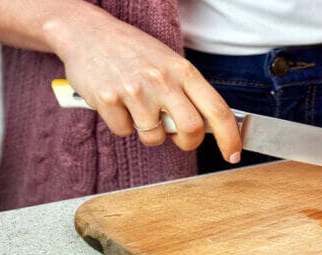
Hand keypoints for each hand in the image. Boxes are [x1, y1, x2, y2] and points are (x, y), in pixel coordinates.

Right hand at [44, 9, 240, 162]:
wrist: (88, 33)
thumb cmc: (133, 52)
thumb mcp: (169, 63)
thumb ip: (188, 92)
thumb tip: (207, 127)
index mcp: (183, 71)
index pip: (218, 110)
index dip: (230, 137)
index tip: (233, 154)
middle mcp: (162, 80)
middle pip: (191, 130)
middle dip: (187, 143)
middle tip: (177, 138)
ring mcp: (135, 90)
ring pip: (154, 137)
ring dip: (148, 131)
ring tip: (137, 107)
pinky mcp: (108, 99)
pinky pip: (124, 131)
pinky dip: (121, 124)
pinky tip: (117, 103)